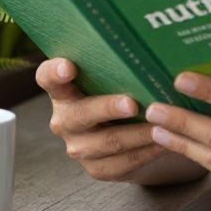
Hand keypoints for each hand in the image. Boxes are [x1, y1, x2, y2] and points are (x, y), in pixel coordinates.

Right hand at [36, 58, 207, 185]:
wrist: (125, 131)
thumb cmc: (118, 91)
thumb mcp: (113, 76)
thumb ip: (117, 63)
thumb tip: (149, 43)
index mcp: (62, 90)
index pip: (47, 77)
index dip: (55, 72)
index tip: (69, 67)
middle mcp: (64, 119)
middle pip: (81, 114)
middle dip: (107, 108)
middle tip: (132, 104)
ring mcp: (78, 146)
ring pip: (107, 142)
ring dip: (136, 134)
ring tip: (160, 125)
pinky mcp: (96, 168)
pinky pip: (121, 163)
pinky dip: (144, 153)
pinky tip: (163, 143)